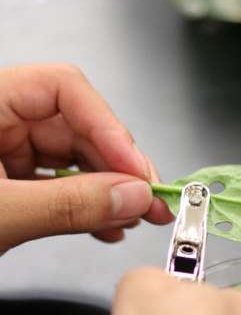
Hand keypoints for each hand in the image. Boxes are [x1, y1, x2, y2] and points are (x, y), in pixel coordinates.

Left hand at [0, 63, 172, 253]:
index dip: (108, 127)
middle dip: (117, 168)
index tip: (136, 170)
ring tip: (134, 218)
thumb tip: (131, 196)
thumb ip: (67, 205)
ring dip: (107, 191)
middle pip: (76, 127)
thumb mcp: (1, 213)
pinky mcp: (5, 181)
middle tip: (151, 201)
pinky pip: (55, 185)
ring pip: (71, 159)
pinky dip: (84, 206)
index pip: (64, 88)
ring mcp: (2, 149)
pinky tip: (106, 226)